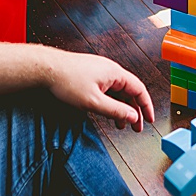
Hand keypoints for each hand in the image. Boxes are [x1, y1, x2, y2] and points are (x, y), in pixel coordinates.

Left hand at [39, 49, 153, 131]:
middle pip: (130, 92)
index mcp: (116, 74)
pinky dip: (110, 103)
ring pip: (118, 92)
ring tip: (121, 125)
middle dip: (134, 111)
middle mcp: (111, 71)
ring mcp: (100, 72)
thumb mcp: (93, 102)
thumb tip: (133, 116)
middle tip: (136, 128)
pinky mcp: (91, 75)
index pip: (140, 90)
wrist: (45, 68)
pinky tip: (106, 113)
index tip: (150, 120)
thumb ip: (116, 111)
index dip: (146, 106)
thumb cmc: (66, 81)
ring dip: (121, 108)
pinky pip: (107, 90)